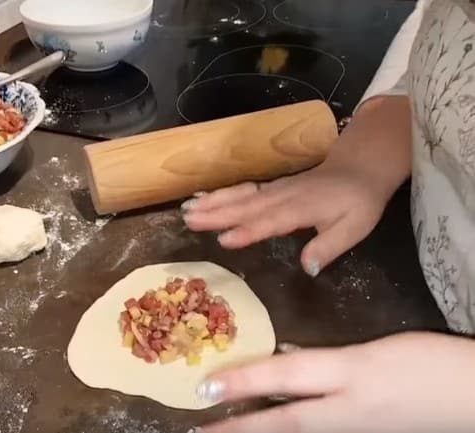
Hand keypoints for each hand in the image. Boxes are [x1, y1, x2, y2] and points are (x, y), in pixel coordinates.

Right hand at [182, 157, 387, 275]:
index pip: (270, 222)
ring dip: (213, 202)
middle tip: (188, 220)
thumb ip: (329, 247)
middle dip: (216, 213)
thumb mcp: (355, 228)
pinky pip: (244, 191)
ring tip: (188, 209)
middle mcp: (283, 197)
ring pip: (240, 196)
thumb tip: (308, 268)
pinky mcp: (272, 187)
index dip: (248, 231)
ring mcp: (275, 189)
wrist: (361, 166)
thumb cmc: (359, 201)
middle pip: (246, 206)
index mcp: (302, 208)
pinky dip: (222, 194)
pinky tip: (204, 198)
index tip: (223, 240)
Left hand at [194, 332, 474, 432]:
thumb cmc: (429, 364)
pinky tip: (270, 428)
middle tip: (199, 431)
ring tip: (224, 432)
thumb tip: (285, 357)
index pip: (286, 378)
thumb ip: (326, 358)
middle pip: (284, 422)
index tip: (205, 389)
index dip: (245, 381)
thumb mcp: (374, 351)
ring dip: (258, 432)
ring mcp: (354, 430)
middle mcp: (346, 410)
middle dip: (239, 428)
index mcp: (350, 376)